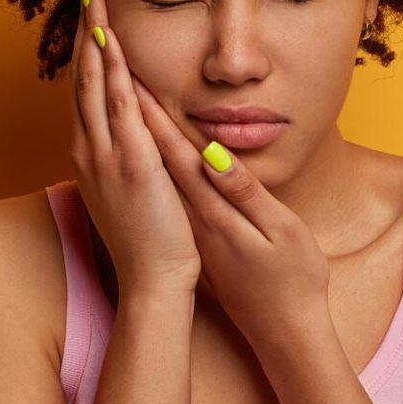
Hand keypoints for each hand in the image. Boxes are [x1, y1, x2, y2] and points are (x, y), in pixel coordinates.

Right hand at [68, 0, 200, 295]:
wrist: (153, 281)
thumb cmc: (146, 242)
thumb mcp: (126, 194)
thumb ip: (123, 162)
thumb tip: (127, 142)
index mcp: (89, 154)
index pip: (84, 89)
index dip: (86, 47)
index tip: (90, 12)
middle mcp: (89, 148)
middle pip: (82, 75)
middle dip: (85, 28)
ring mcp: (105, 154)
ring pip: (94, 82)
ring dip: (94, 36)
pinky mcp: (130, 161)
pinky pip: (117, 106)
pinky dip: (110, 71)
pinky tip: (110, 40)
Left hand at [128, 79, 330, 365]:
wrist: (284, 332)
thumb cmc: (293, 281)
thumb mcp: (279, 233)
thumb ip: (244, 192)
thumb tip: (212, 155)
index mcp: (211, 211)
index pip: (173, 151)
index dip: (152, 111)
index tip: (130, 75)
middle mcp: (192, 219)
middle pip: (154, 157)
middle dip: (132, 110)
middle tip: (110, 70)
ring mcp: (192, 231)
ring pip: (154, 173)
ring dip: (134, 133)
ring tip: (114, 96)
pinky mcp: (196, 241)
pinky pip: (164, 192)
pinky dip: (148, 162)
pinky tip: (140, 148)